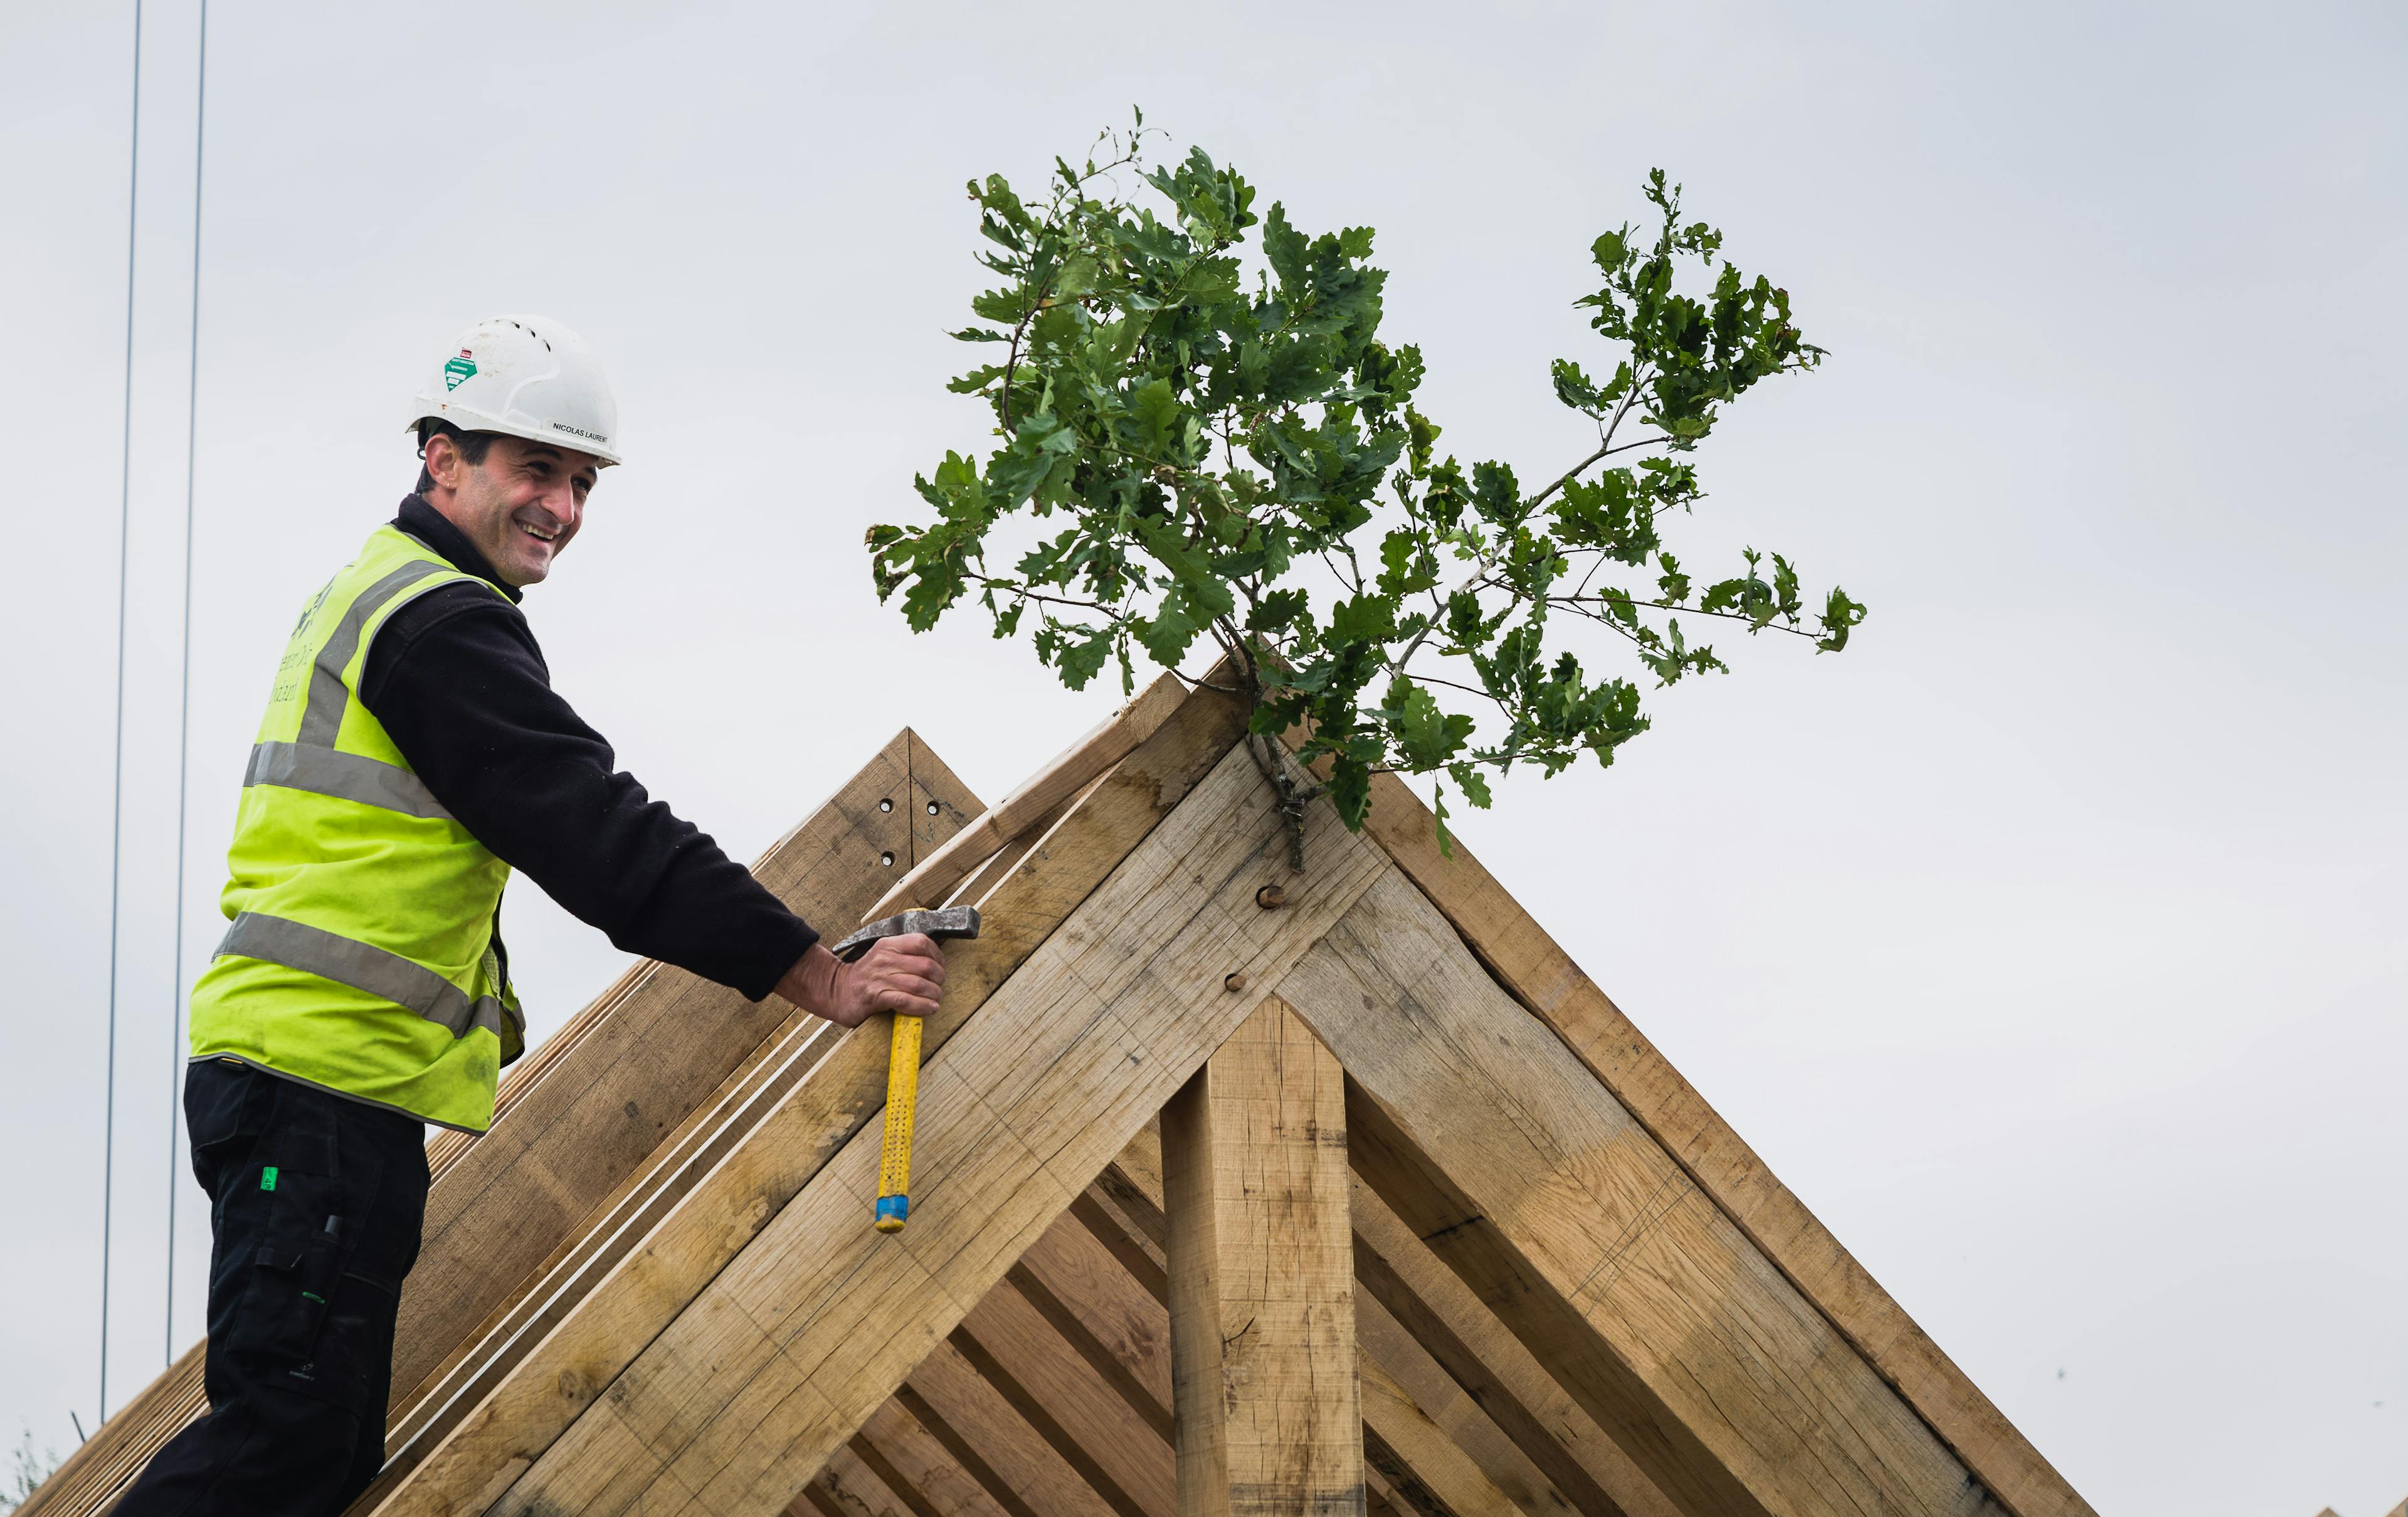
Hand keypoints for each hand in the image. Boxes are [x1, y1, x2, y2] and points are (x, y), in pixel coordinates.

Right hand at [775, 936, 946, 1028]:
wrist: (836, 991)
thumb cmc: (866, 975)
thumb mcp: (882, 955)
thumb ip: (904, 953)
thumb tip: (935, 961)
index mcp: (888, 945)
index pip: (921, 942)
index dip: (938, 955)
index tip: (941, 967)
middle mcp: (884, 958)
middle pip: (925, 965)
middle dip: (939, 978)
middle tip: (939, 986)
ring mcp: (879, 977)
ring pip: (918, 984)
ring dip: (933, 994)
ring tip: (936, 999)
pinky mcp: (876, 997)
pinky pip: (906, 1001)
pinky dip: (922, 1006)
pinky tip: (929, 1008)